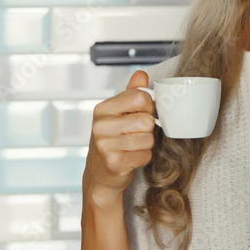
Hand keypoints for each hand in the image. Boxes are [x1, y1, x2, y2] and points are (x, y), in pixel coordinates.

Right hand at [82, 70, 157, 210]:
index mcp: (103, 109)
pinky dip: (142, 159)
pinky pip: (145, 155)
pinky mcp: (113, 162)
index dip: (148, 107)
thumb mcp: (118, 115)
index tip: (141, 115)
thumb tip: (141, 74)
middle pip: (147, 120)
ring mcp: (105, 144)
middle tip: (134, 136)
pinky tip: (130, 160)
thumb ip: (131, 94)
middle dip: (147, 130)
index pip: (140, 97)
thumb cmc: (113, 143)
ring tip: (131, 148)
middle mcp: (100, 125)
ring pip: (148, 139)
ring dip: (145, 146)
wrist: (100, 176)